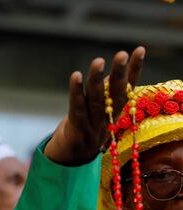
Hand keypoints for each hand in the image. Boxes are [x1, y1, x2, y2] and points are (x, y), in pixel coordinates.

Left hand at [44, 47, 144, 166]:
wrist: (70, 160)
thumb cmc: (83, 128)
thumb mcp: (97, 110)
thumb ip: (103, 93)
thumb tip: (112, 71)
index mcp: (114, 112)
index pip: (127, 87)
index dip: (134, 69)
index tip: (139, 50)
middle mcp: (108, 118)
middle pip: (115, 93)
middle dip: (119, 73)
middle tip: (122, 54)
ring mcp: (93, 125)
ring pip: (97, 100)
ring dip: (97, 80)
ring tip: (98, 61)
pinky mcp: (77, 130)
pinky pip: (77, 108)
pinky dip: (76, 91)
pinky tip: (76, 75)